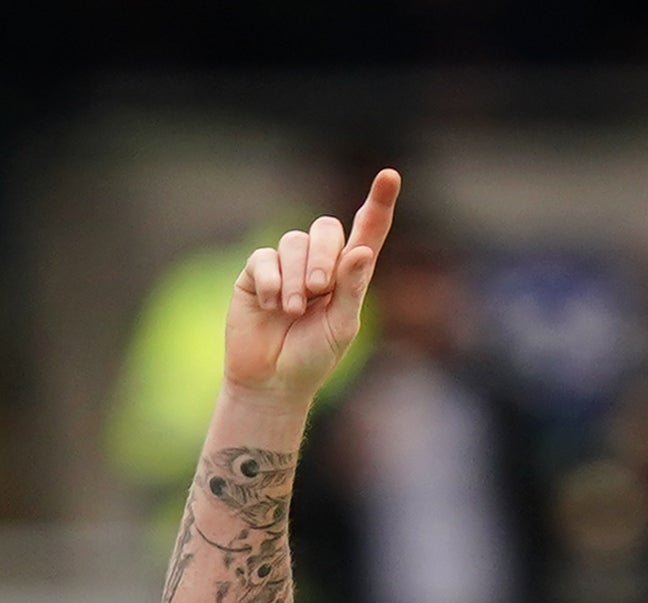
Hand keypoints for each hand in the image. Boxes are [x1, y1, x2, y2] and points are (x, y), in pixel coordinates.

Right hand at [227, 170, 396, 405]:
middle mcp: (319, 262)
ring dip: (297, 278)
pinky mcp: (257, 272)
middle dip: (325, 257)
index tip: (390, 176)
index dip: (379, 203)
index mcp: (349, 274)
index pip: (367, 230)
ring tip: (294, 311)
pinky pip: (265, 258)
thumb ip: (352, 288)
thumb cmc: (313, 357)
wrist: (272, 381)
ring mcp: (287, 264)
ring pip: (294, 241)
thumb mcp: (342, 327)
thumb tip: (362, 250)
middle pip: (327, 229)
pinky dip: (271, 282)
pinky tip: (272, 306)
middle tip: (319, 291)